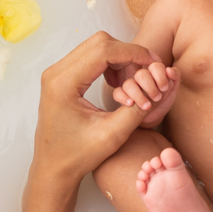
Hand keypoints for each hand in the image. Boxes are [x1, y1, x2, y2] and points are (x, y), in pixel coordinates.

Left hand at [36, 32, 162, 181]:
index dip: (133, 52)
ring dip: (119, 58)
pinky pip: (89, 57)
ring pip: (95, 47)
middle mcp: (56, 73)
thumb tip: (158, 90)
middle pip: (99, 42)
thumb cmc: (78, 156)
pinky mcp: (61, 77)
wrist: (53, 168)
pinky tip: (117, 83)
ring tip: (131, 81)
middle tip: (145, 72)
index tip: (154, 62)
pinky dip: (109, 64)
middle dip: (127, 53)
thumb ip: (136, 111)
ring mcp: (56, 73)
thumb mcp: (112, 135)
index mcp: (63, 84)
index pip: (103, 51)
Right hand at [106, 57, 179, 127]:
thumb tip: (169, 70)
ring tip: (147, 106)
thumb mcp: (173, 88)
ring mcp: (130, 85)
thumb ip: (175, 76)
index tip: (164, 88)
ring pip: (128, 84)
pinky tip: (131, 104)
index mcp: (153, 71)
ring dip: (138, 95)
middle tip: (157, 98)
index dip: (160, 76)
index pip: (155, 66)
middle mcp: (140, 76)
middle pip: (141, 74)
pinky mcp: (121, 95)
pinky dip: (123, 98)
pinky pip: (117, 93)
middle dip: (150, 87)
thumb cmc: (164, 99)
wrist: (156, 114)